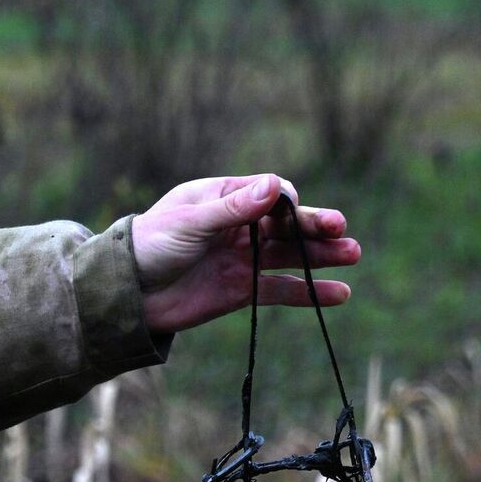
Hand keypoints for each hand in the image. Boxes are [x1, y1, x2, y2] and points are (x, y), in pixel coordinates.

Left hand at [131, 173, 358, 334]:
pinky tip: (339, 293)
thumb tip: (275, 186)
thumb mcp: (189, 223)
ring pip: (291, 255)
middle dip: (315, 226)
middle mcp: (238, 226)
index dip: (286, 204)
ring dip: (322, 256)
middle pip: (286, 224)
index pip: (269, 194)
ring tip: (353, 255)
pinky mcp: (243, 290)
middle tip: (342, 229)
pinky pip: (282, 290)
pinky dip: (310, 292)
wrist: (127, 295)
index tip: (292, 214)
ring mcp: (243, 258)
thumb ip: (232, 209)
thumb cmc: (149, 246)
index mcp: (223, 197)